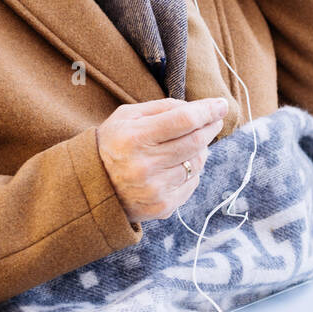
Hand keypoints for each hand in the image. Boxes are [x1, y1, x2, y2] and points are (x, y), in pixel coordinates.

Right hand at [96, 96, 228, 222]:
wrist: (91, 186)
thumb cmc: (113, 143)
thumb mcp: (127, 117)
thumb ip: (162, 108)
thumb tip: (198, 108)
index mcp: (134, 138)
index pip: (184, 120)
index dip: (208, 111)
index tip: (221, 104)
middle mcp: (144, 166)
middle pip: (196, 141)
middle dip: (211, 126)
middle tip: (215, 118)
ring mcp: (155, 190)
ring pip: (197, 163)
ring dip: (202, 148)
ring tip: (192, 141)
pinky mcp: (162, 207)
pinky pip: (192, 183)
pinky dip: (192, 170)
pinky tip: (179, 164)